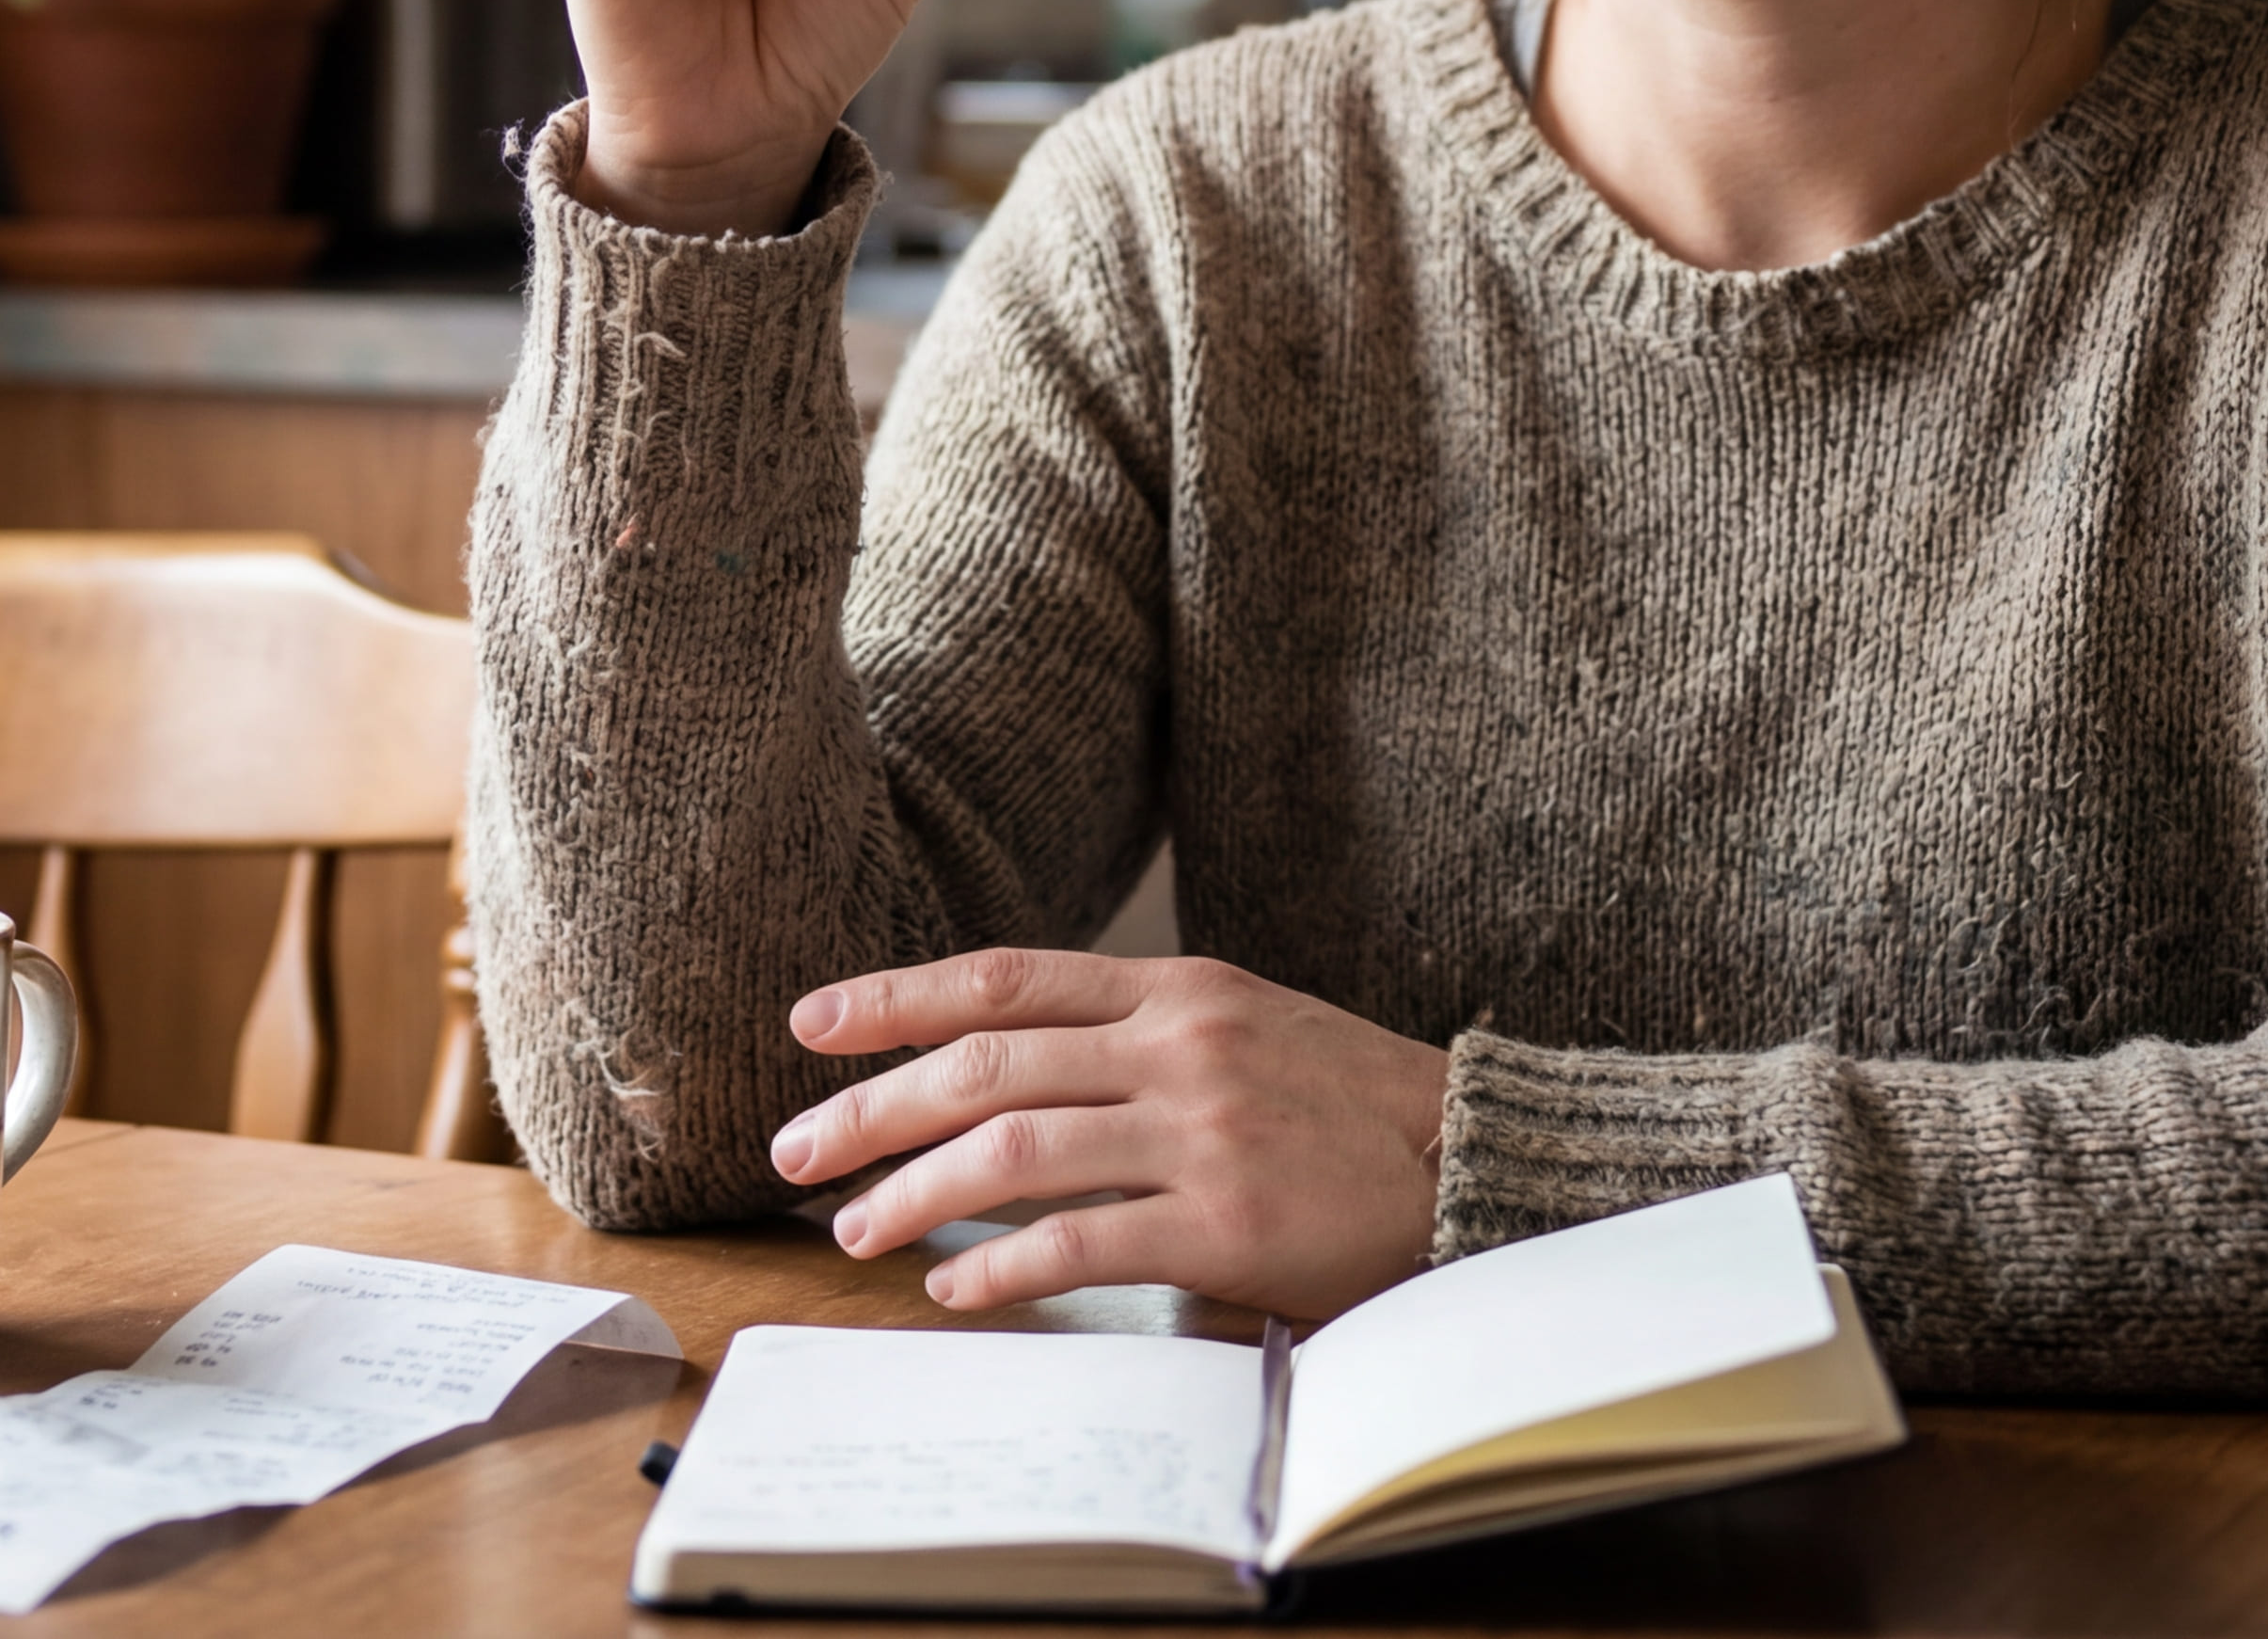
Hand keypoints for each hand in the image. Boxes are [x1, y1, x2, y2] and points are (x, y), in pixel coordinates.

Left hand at [769, 949, 1452, 1322]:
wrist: (1471, 1159)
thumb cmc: (1349, 1104)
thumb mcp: (1244, 1024)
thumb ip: (1136, 1034)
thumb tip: (1007, 1071)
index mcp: (1176, 990)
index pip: (1004, 977)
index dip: (895, 997)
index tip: (811, 1024)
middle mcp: (1177, 1047)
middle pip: (983, 1065)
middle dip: (872, 1108)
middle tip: (795, 1151)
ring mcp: (1199, 1133)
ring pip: (1013, 1153)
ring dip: (915, 1194)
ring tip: (857, 1228)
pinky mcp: (1223, 1223)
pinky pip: (1080, 1245)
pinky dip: (1001, 1271)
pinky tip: (954, 1291)